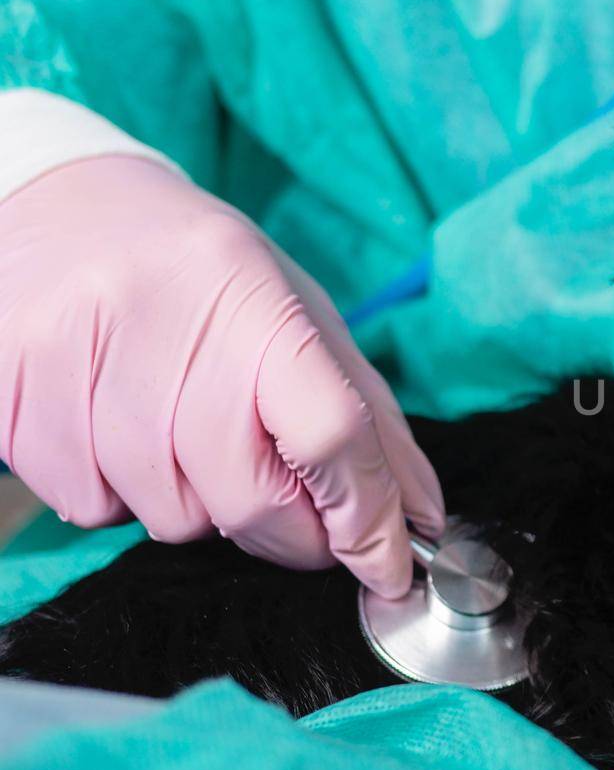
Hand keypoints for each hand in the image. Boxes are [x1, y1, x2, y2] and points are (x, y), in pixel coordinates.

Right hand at [0, 155, 444, 596]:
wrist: (58, 205)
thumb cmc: (200, 271)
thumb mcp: (302, 314)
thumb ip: (368, 419)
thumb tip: (418, 516)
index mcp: (252, 296)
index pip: (330, 432)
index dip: (366, 518)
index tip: (387, 565)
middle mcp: (163, 322)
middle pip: (248, 499)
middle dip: (285, 529)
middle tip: (286, 499)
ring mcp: (77, 360)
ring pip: (168, 517)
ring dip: (195, 502)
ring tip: (182, 428)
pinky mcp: (13, 395)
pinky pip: (91, 508)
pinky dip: (121, 492)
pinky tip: (119, 428)